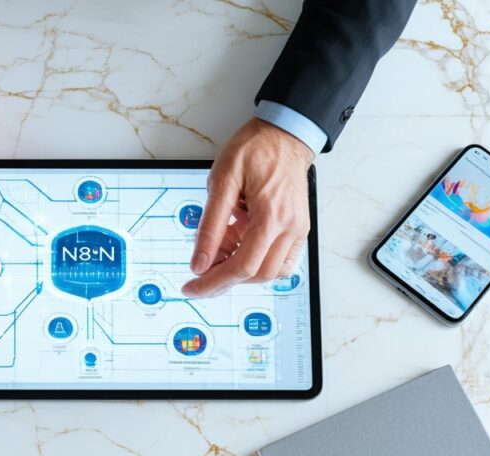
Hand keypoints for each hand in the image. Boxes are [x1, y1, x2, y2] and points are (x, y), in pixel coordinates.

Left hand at [182, 117, 312, 297]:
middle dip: (224, 279)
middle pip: (257, 275)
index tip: (192, 287)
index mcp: (272, 216)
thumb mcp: (222, 181)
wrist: (284, 134)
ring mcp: (297, 229)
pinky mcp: (298, 228)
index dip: (213, 282)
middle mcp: (290, 228)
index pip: (242, 266)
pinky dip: (256, 260)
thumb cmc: (255, 149)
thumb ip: (210, 225)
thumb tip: (199, 262)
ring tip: (220, 248)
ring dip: (241, 269)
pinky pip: (279, 260)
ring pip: (270, 272)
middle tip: (200, 272)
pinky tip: (237, 243)